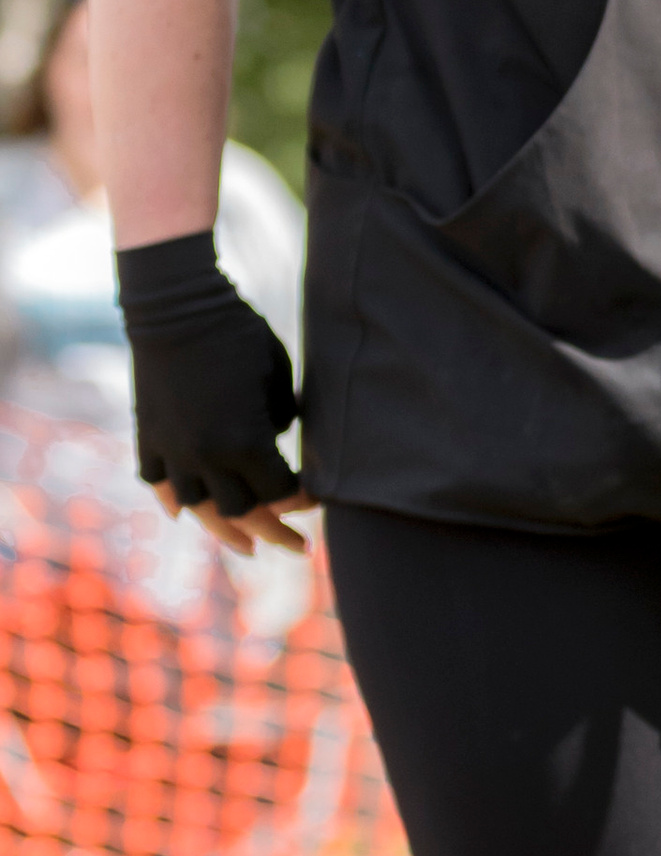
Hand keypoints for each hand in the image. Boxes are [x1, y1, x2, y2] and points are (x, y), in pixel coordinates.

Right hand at [118, 232, 310, 552]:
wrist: (175, 307)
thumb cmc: (239, 334)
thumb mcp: (278, 378)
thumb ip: (280, 420)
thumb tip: (276, 443)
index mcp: (245, 443)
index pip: (280, 494)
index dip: (302, 501)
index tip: (317, 500)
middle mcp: (206, 456)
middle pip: (243, 514)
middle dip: (275, 532)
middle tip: (299, 548)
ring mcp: (172, 450)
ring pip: (198, 509)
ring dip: (224, 531)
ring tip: (245, 547)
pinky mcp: (148, 436)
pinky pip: (157, 483)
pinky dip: (172, 501)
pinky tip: (184, 515)